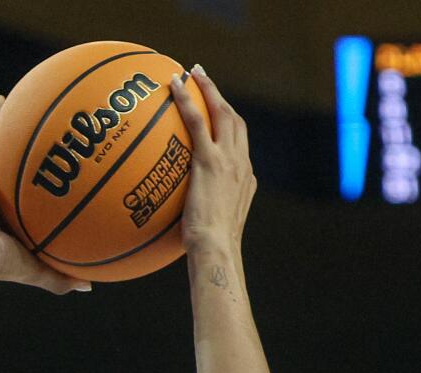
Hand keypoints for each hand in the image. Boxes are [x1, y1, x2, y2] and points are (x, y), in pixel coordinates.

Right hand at [0, 97, 89, 295]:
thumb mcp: (37, 269)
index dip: (45, 181)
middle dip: (29, 147)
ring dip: (7, 123)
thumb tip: (90, 287)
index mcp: (12, 216)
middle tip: (51, 129)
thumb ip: (61, 278)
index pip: (30, 195)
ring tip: (21, 100)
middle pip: (16, 164)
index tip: (61, 169)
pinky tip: (0, 99)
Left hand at [167, 66, 254, 254]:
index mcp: (246, 179)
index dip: (230, 125)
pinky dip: (187, 99)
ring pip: (222, 112)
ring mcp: (228, 160)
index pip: (240, 145)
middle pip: (235, 120)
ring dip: (208, 89)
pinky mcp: (210, 160)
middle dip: (220, 97)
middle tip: (204, 80)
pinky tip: (174, 85)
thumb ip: (205, 216)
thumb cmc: (210, 250)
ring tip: (192, 73)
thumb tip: (186, 222)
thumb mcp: (213, 231)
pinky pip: (198, 120)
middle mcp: (242, 164)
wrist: (216, 249)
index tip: (218, 113)